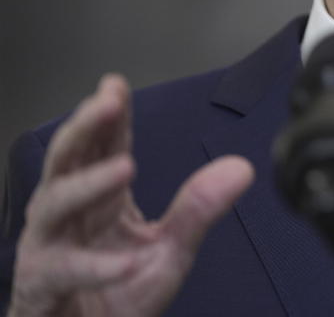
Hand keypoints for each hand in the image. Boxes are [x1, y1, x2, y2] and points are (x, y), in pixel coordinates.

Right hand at [9, 74, 253, 316]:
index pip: (103, 147)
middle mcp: (67, 215)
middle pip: (67, 159)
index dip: (109, 115)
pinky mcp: (43, 286)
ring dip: (89, 184)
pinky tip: (127, 262)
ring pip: (56, 205)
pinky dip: (97, 267)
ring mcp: (49, 248)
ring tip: (125, 167)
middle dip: (85, 127)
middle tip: (108, 102)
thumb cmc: (118, 296)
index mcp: (98, 199)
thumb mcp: (170, 249)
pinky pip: (66, 272)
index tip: (116, 85)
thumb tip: (242, 167)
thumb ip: (199, 209)